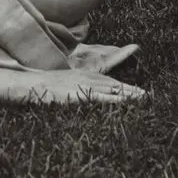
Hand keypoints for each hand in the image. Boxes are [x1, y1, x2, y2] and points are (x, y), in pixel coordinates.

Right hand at [14, 68, 145, 104]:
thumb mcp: (60, 83)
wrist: (31, 84)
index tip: (136, 90)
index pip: (107, 79)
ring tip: (144, 98)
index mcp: (82, 75)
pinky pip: (102, 97)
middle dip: (130, 89)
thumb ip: (71, 85)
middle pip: (114, 84)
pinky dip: (116, 98)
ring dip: (128, 93)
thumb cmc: (42, 86)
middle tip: (147, 95)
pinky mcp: (81, 94)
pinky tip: (126, 102)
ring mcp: (84, 85)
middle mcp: (86, 78)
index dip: (123, 85)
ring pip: (112, 89)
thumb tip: (72, 92)